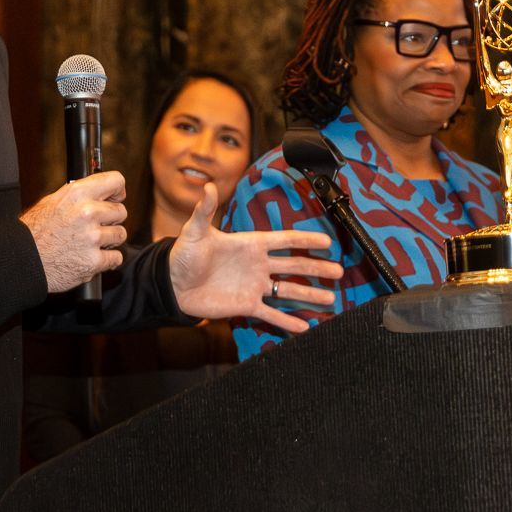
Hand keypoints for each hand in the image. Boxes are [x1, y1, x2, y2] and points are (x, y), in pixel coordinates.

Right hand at [20, 171, 128, 292]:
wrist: (22, 259)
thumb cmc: (35, 231)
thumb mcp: (54, 200)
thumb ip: (81, 195)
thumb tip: (103, 192)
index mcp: (78, 193)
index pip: (116, 181)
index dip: (117, 191)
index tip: (115, 198)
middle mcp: (87, 212)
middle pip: (121, 211)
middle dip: (110, 220)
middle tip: (94, 226)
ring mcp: (92, 237)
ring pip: (120, 234)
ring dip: (109, 240)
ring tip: (89, 243)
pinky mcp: (94, 260)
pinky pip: (116, 257)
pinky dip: (107, 260)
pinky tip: (91, 256)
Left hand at [167, 183, 341, 333]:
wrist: (172, 285)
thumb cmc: (183, 255)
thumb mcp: (195, 231)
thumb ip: (204, 210)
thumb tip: (206, 186)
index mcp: (250, 244)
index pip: (284, 240)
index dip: (306, 240)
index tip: (327, 241)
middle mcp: (257, 265)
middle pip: (294, 265)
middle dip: (317, 268)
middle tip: (339, 272)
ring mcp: (253, 286)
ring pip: (287, 290)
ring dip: (309, 294)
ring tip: (331, 298)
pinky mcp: (245, 305)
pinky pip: (271, 314)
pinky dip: (287, 321)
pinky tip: (305, 325)